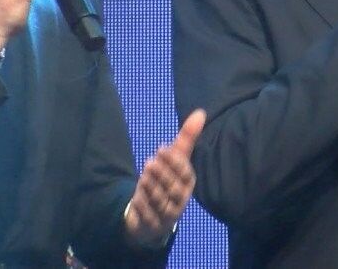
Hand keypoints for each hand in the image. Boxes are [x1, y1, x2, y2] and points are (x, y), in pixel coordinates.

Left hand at [124, 109, 205, 247]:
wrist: (151, 213)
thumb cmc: (166, 180)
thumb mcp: (174, 159)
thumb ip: (187, 138)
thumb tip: (200, 112)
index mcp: (188, 184)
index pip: (185, 174)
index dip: (174, 161)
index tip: (161, 148)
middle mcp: (181, 200)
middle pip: (174, 188)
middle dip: (162, 175)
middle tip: (150, 162)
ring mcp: (168, 214)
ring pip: (161, 201)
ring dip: (151, 188)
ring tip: (143, 177)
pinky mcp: (155, 225)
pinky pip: (149, 215)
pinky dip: (143, 205)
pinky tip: (137, 196)